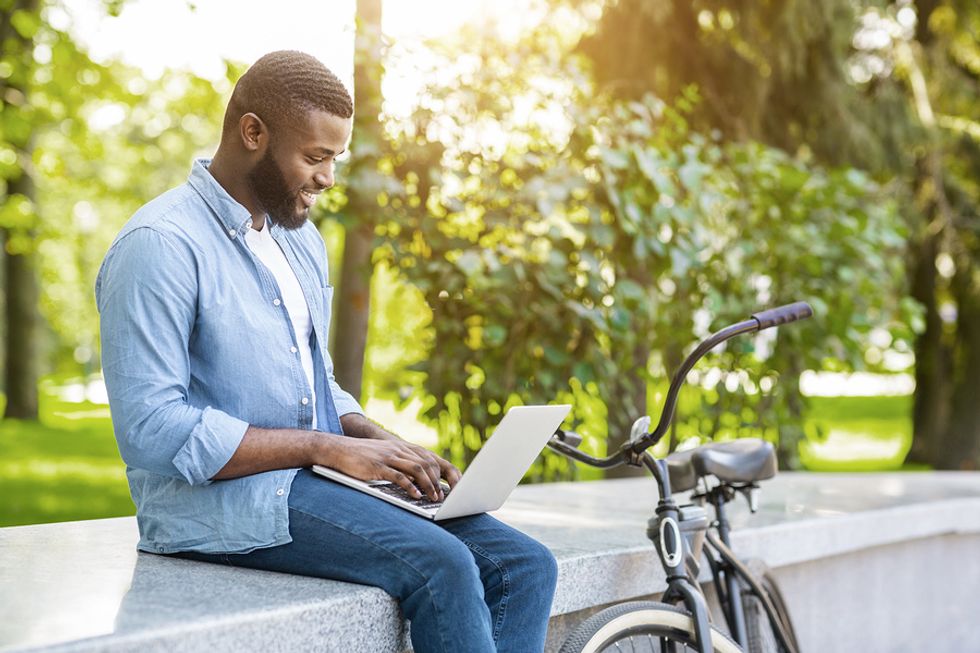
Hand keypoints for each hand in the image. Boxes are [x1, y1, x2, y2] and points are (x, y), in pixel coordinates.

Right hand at [322, 437, 457, 501]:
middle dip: (438, 481)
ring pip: (416, 469)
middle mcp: (399, 449)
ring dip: (428, 485)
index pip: (430, 458)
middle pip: (427, 464)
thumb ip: (401, 464)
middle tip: (443, 497)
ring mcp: (389, 457)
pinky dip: (410, 487)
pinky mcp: (378, 466)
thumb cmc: (363, 457)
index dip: (443, 471)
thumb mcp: (386, 456)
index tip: (452, 485)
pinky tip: (416, 496)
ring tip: (433, 499)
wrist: (339, 449)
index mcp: (402, 447)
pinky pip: (398, 476)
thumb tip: (419, 481)